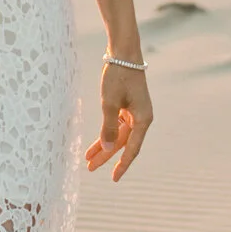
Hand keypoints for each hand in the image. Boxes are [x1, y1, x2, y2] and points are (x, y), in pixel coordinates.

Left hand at [85, 61, 151, 181]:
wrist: (123, 53)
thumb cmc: (118, 76)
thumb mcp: (109, 103)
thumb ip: (108, 127)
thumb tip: (109, 148)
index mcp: (143, 119)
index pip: (132, 148)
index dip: (122, 164)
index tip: (114, 178)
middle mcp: (141, 118)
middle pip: (123, 143)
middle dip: (106, 156)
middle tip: (90, 169)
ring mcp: (134, 113)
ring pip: (118, 135)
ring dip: (104, 146)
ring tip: (88, 159)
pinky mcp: (127, 107)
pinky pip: (116, 125)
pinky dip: (106, 133)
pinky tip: (95, 144)